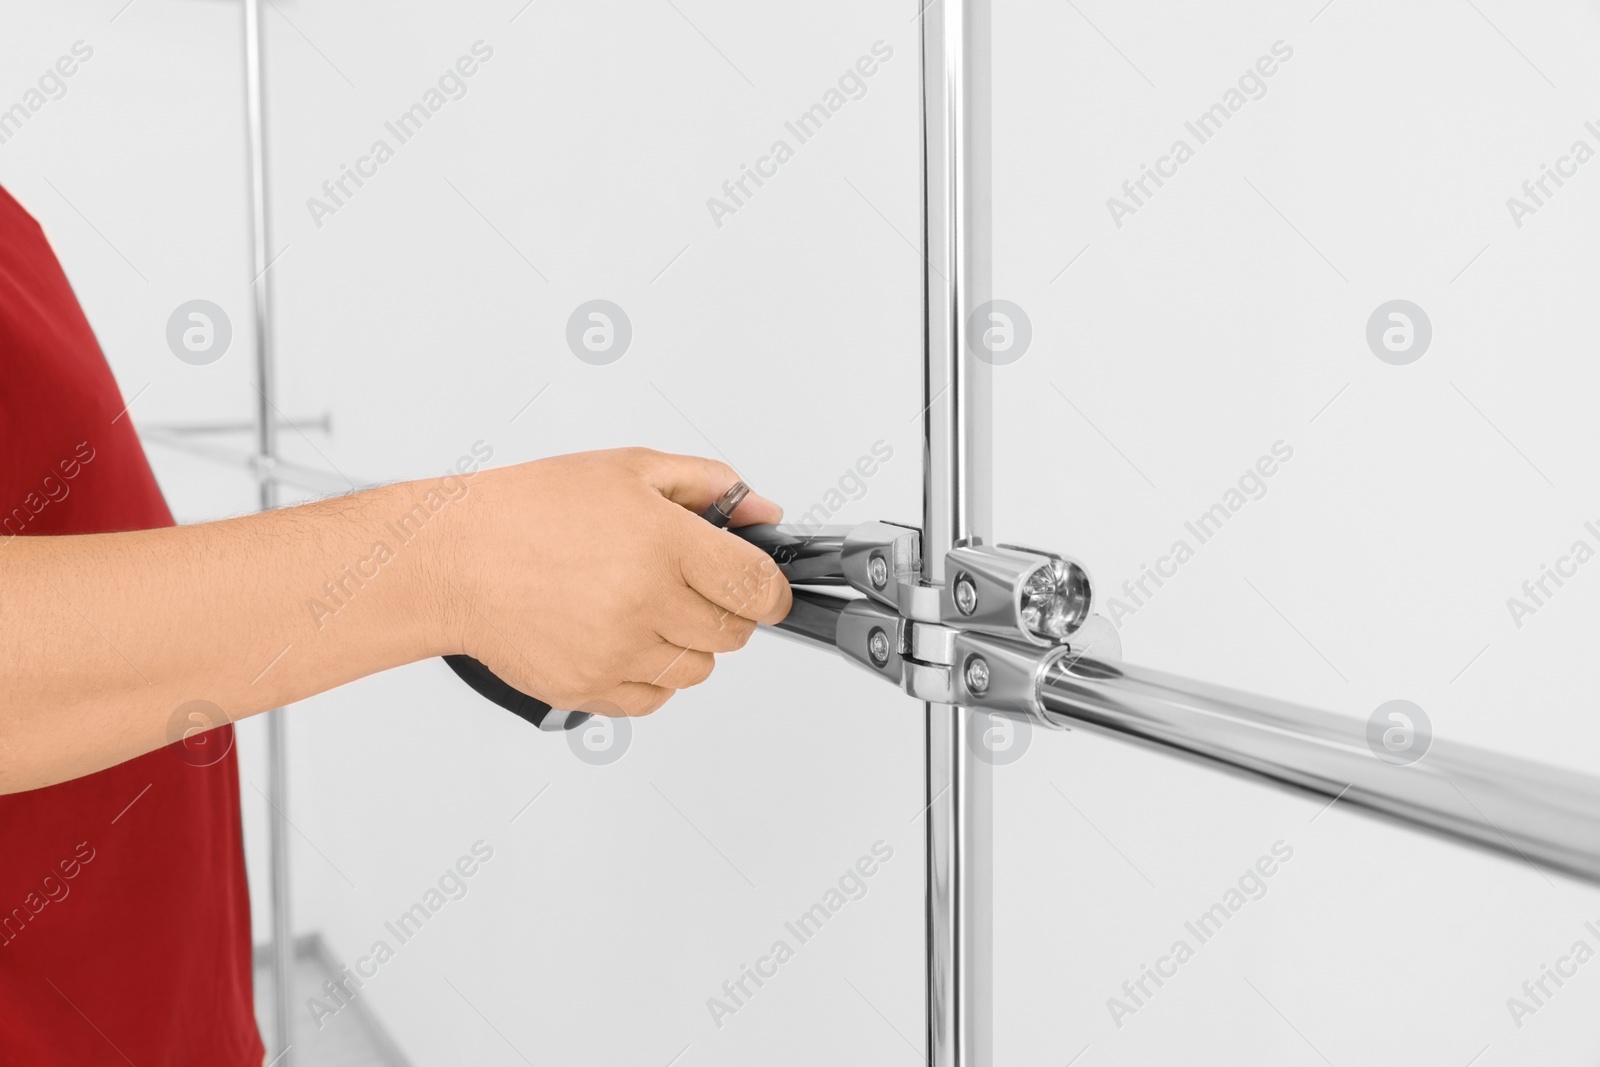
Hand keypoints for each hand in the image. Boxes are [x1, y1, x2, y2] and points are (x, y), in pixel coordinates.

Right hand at [442, 448, 790, 715]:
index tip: (766, 590)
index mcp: (664, 543)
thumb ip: (708, 486)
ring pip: (698, 671)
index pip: (757, 586)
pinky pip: (654, 700)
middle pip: (734, 633)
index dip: (771, 590)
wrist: (454, 560)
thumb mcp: (629, 471)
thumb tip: (761, 512)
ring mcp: (617, 652)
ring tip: (648, 608)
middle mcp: (645, 602)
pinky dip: (650, 675)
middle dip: (726, 610)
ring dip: (688, 644)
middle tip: (692, 586)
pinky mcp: (589, 689)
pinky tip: (623, 636)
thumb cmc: (530, 510)